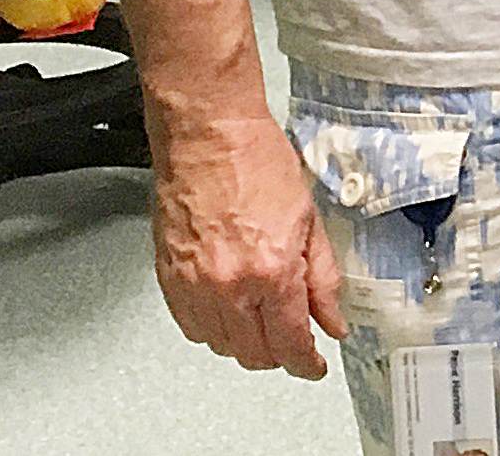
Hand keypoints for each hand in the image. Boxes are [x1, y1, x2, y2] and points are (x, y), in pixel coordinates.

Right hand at [151, 112, 343, 378]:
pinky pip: (191, 327)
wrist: (209, 135)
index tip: (313, 364)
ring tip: (261, 317)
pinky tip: (229, 309)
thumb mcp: (309, 219)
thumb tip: (332, 320)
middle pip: (254, 353)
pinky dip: (212, 328)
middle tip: (293, 337)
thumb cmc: (256, 161)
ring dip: (245, 342)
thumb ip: (322, 279)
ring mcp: (193, 285)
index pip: (290, 344)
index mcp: (271, 271)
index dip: (306, 363)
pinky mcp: (168, 278)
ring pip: (221, 345)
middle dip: (279, 353)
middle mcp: (229, 286)